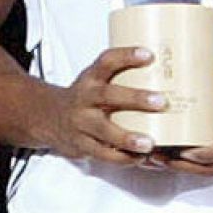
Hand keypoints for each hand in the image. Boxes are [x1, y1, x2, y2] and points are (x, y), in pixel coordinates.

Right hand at [42, 46, 166, 164]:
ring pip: (104, 130)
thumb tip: (163, 72)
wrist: (49, 118)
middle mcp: (84, 98)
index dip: (126, 56)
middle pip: (107, 95)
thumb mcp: (95, 81)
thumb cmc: (84, 98)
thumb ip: (120, 77)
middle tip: (161, 101)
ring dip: (127, 138)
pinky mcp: (82, 145)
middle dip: (135, 98)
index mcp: (90, 79)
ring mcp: (81, 123)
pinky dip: (123, 158)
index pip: (107, 62)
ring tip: (149, 143)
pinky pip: (103, 154)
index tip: (148, 55)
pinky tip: (140, 158)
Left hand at [161, 23, 212, 175]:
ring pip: (210, 174)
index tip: (163, 145)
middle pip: (202, 169)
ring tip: (161, 158)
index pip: (208, 154)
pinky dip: (202, 169)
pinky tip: (185, 161)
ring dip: (186, 168)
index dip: (184, 154)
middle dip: (175, 163)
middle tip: (151, 152)